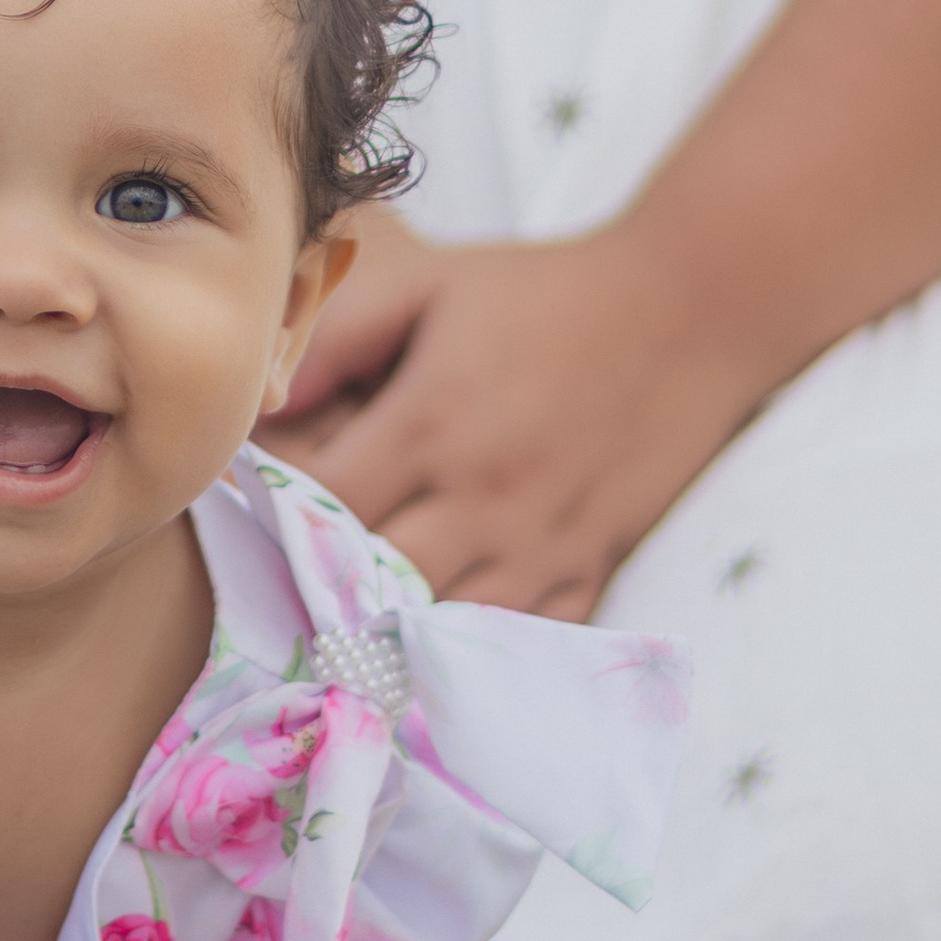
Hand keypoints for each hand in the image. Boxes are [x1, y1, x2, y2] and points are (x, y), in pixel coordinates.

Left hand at [268, 213, 755, 619]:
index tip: (246, 519)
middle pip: (367, 591)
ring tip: (341, 628)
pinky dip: (464, 654)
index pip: (319, 510)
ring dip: (384, 634)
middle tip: (277, 592)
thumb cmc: (547, 294)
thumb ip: (335, 338)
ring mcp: (541, 550)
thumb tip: (252, 404)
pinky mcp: (587, 576)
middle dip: (318, 593)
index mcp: (433, 424)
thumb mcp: (431, 286)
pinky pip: (509, 649)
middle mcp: (484, 501)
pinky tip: (428, 646)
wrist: (695, 312)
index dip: (271, 520)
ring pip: (433, 638)